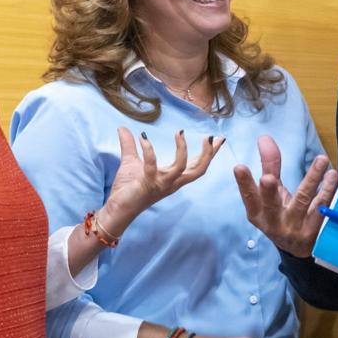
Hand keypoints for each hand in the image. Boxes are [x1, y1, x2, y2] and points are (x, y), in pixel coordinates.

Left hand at [104, 128, 223, 223]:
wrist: (117, 210)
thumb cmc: (127, 189)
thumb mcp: (131, 162)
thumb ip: (130, 145)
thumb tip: (122, 128)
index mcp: (173, 178)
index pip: (197, 165)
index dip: (210, 153)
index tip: (220, 139)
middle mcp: (172, 182)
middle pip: (199, 169)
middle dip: (208, 154)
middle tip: (211, 138)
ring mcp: (162, 184)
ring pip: (182, 168)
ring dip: (183, 150)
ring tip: (180, 132)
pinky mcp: (148, 184)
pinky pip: (152, 166)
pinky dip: (149, 151)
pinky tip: (144, 137)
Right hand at [233, 135, 337, 257]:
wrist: (299, 248)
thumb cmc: (281, 213)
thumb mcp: (271, 194)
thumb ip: (269, 166)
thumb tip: (264, 138)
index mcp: (258, 214)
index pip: (249, 197)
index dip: (244, 183)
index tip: (239, 167)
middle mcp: (274, 223)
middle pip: (272, 205)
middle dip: (269, 191)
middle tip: (268, 178)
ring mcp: (295, 229)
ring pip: (302, 201)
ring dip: (312, 179)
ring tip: (321, 160)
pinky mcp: (314, 231)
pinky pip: (322, 207)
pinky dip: (327, 190)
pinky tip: (331, 175)